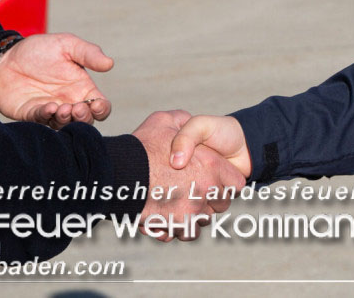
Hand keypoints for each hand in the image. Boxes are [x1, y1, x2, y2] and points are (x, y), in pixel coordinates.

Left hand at [0, 33, 112, 128]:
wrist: (7, 55)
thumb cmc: (39, 49)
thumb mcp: (67, 44)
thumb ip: (88, 53)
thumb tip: (110, 63)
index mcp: (82, 88)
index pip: (100, 106)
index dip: (102, 109)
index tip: (97, 103)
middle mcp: (69, 102)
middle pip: (85, 121)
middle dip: (84, 118)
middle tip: (77, 108)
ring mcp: (51, 110)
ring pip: (65, 125)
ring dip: (67, 120)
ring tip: (63, 108)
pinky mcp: (31, 114)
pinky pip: (42, 121)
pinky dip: (48, 117)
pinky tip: (49, 107)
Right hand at [133, 110, 246, 239]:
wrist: (117, 173)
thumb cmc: (142, 146)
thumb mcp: (165, 120)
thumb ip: (183, 122)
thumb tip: (187, 124)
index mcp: (211, 165)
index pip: (236, 184)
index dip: (225, 180)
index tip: (213, 177)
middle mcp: (206, 191)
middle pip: (221, 204)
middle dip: (211, 198)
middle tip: (193, 189)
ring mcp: (192, 211)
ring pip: (204, 220)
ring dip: (194, 214)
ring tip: (178, 202)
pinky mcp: (175, 226)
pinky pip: (186, 233)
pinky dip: (179, 227)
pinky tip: (170, 216)